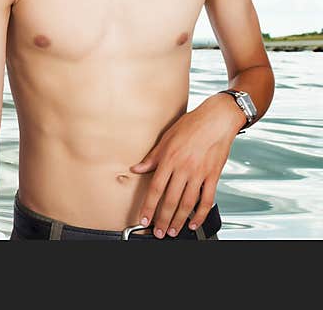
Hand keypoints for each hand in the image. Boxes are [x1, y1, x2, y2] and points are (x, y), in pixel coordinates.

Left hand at [130, 93, 244, 237]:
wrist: (217, 119)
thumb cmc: (191, 125)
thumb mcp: (166, 138)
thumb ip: (152, 157)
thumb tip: (136, 169)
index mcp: (169, 159)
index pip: (155, 188)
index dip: (148, 207)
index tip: (143, 219)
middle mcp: (184, 168)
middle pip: (171, 200)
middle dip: (163, 219)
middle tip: (158, 232)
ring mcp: (200, 173)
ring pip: (188, 203)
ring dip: (179, 220)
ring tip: (173, 231)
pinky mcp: (214, 176)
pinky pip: (207, 199)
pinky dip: (200, 214)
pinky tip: (194, 222)